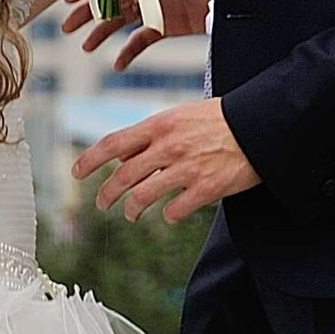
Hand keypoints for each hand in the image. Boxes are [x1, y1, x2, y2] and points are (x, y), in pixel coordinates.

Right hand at [64, 0, 216, 67]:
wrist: (239, 2)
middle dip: (87, 9)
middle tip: (67, 22)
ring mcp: (154, 5)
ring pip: (119, 19)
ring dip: (101, 32)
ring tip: (86, 47)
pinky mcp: (163, 25)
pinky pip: (140, 40)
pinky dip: (128, 52)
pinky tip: (117, 63)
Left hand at [73, 96, 259, 223]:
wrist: (258, 125)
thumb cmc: (219, 120)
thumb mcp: (180, 117)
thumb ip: (152, 136)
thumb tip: (125, 157)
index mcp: (159, 125)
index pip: (113, 143)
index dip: (90, 160)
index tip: (76, 173)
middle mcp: (167, 147)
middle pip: (123, 176)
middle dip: (107, 194)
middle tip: (102, 204)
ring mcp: (186, 169)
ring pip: (143, 197)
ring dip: (132, 209)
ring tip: (132, 214)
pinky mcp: (205, 189)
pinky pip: (175, 211)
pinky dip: (169, 215)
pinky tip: (171, 214)